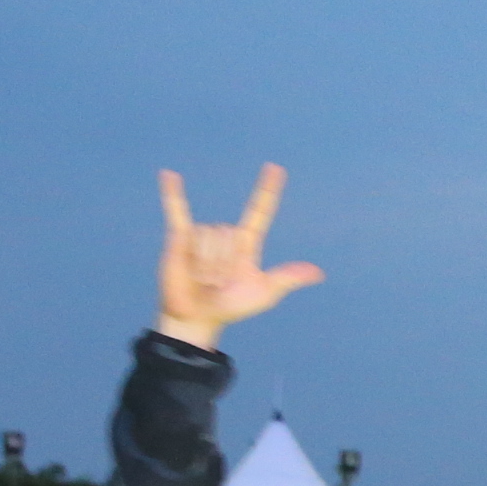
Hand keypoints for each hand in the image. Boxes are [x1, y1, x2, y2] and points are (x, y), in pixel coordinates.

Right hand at [153, 165, 322, 349]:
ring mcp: (202, 234)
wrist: (198, 317)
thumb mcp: (263, 294)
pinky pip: (176, 211)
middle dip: (222, 262)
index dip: (267, 190)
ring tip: (202, 277)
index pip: (260, 210)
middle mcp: (226, 235)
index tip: (275, 168)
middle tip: (218, 281)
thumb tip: (318, 273)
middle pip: (228, 233)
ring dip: (205, 263)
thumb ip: (286, 278)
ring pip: (207, 236)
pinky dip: (172, 193)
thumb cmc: (232, 307)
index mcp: (247, 242)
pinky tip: (168, 174)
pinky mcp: (179, 238)